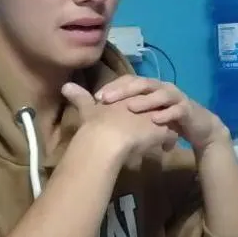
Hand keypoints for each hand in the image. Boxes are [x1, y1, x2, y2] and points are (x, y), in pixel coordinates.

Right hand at [62, 83, 178, 160]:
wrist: (108, 139)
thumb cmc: (96, 125)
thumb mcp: (88, 110)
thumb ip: (80, 98)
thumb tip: (65, 86)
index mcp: (129, 95)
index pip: (140, 96)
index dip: (140, 106)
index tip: (137, 115)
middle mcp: (145, 101)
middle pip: (156, 105)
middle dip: (156, 115)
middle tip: (153, 126)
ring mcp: (156, 114)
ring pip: (167, 119)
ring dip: (166, 128)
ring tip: (162, 141)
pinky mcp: (164, 129)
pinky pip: (172, 135)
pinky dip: (169, 142)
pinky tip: (165, 150)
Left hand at [94, 76, 229, 150]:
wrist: (199, 128)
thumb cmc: (167, 121)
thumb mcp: (145, 116)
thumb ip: (126, 111)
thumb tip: (99, 109)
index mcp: (150, 88)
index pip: (130, 80)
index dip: (113, 86)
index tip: (96, 98)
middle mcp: (162, 88)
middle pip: (142, 83)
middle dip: (124, 90)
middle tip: (107, 99)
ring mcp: (177, 98)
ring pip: (160, 94)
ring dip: (145, 101)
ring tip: (130, 108)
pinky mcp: (188, 110)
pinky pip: (177, 110)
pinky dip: (166, 114)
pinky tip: (155, 120)